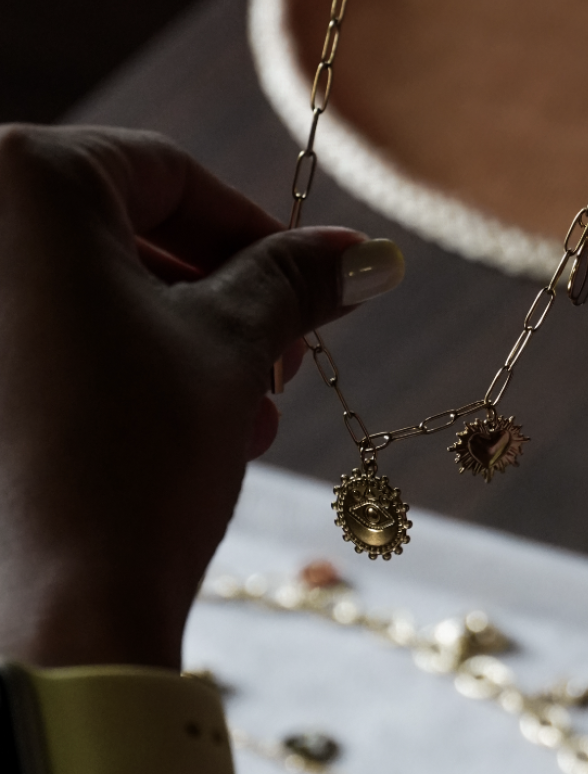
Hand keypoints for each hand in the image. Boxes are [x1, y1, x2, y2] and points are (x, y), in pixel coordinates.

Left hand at [0, 124, 403, 668]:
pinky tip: (180, 431)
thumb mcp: (234, 347)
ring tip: (247, 415)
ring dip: (179, 343)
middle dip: (218, 300)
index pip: (168, 173)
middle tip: (281, 361)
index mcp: (26, 180)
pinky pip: (44, 340)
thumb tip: (366, 257)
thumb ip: (293, 280)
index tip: (313, 287)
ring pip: (86, 293)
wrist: (71, 599)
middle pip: (123, 233)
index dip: (256, 233)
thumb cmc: (141, 453)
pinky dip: (114, 369)